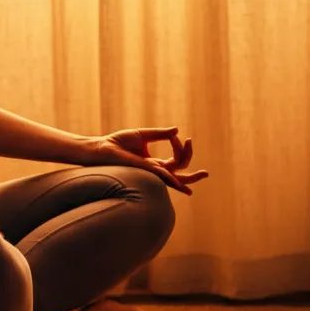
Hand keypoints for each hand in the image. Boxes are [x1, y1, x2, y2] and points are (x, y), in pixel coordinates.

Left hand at [83, 126, 208, 195]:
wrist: (103, 147)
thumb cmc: (119, 142)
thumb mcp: (143, 134)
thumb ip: (160, 134)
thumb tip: (177, 130)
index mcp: (154, 163)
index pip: (176, 160)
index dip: (181, 148)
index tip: (177, 136)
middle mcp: (154, 170)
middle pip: (179, 176)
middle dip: (193, 175)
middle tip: (206, 173)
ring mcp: (149, 172)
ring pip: (174, 179)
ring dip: (189, 177)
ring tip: (203, 174)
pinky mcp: (143, 169)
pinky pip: (162, 173)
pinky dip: (172, 176)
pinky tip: (181, 180)